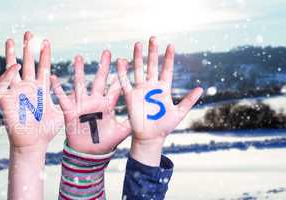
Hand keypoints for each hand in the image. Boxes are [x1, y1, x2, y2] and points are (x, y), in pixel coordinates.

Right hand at [0, 32, 62, 199]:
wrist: (32, 144)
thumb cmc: (47, 131)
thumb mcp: (62, 112)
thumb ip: (70, 100)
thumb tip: (83, 92)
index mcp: (42, 88)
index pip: (43, 66)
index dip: (44, 54)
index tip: (46, 41)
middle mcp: (29, 87)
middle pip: (28, 63)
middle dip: (28, 48)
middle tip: (29, 33)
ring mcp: (17, 92)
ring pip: (13, 69)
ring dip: (11, 55)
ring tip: (11, 40)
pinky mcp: (7, 99)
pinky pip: (1, 84)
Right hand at [50, 52, 130, 154]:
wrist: (89, 153)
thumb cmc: (105, 143)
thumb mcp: (121, 132)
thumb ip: (132, 123)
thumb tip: (147, 117)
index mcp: (107, 105)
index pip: (115, 87)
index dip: (119, 75)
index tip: (125, 61)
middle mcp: (95, 101)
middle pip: (99, 80)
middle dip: (103, 66)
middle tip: (107, 52)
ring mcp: (82, 105)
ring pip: (80, 84)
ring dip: (79, 71)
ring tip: (78, 57)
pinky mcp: (70, 111)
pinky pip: (62, 97)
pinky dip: (57, 88)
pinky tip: (53, 77)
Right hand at [116, 37, 202, 165]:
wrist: (150, 137)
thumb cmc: (164, 126)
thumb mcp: (179, 112)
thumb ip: (189, 100)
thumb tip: (201, 88)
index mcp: (163, 89)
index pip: (166, 69)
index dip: (168, 58)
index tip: (171, 45)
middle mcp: (151, 86)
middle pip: (152, 65)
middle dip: (152, 52)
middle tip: (153, 38)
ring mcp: (140, 90)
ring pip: (138, 69)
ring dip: (137, 57)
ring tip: (137, 43)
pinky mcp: (130, 96)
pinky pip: (125, 82)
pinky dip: (122, 72)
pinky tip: (121, 60)